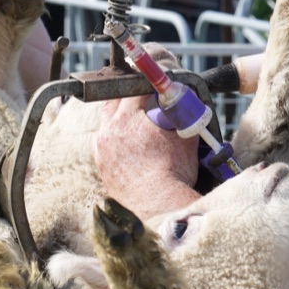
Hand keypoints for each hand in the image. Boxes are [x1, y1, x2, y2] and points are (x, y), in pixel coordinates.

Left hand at [94, 93, 199, 218]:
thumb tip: (187, 96)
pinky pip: (103, 143)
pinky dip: (114, 138)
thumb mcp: (186, 136)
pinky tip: (127, 143)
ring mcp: (101, 150)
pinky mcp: (101, 166)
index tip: (153, 83)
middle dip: (127, 96)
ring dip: (118, 117)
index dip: (146, 83)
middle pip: (113, 101)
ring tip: (135, 122)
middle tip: (142, 98)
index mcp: (128, 119)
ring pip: (106, 122)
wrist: (159, 205)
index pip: (135, 89)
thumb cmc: (174, 173)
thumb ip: (184, 112)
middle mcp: (109, 131)